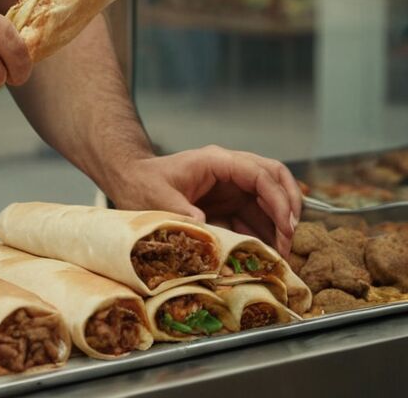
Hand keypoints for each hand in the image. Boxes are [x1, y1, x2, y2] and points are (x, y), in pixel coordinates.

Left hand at [108, 145, 302, 255]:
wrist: (129, 181)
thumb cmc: (142, 183)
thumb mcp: (157, 197)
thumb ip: (180, 210)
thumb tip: (204, 225)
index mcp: (216, 161)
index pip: (260, 173)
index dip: (278, 198)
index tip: (287, 226)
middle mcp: (228, 171)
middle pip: (273, 180)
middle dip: (288, 209)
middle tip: (290, 241)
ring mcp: (229, 187)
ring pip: (267, 201)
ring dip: (278, 226)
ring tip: (281, 256)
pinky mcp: (226, 204)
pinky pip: (253, 217)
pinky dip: (262, 234)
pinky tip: (263, 255)